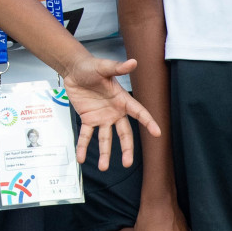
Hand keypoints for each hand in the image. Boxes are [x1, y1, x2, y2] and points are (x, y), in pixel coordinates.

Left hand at [60, 55, 159, 170]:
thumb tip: (133, 62)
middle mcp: (114, 112)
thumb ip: (118, 67)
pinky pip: (86, 135)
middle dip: (126, 149)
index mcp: (122, 100)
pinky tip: (81, 158)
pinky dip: (82, 146)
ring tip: (103, 168)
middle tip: (127, 164)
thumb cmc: (91, 67)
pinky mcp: (88, 119)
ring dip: (105, 153)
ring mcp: (101, 117)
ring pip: (106, 139)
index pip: (139, 113)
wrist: (74, 70)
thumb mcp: (103, 67)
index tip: (157, 133)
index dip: (148, 122)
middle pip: (124, 134)